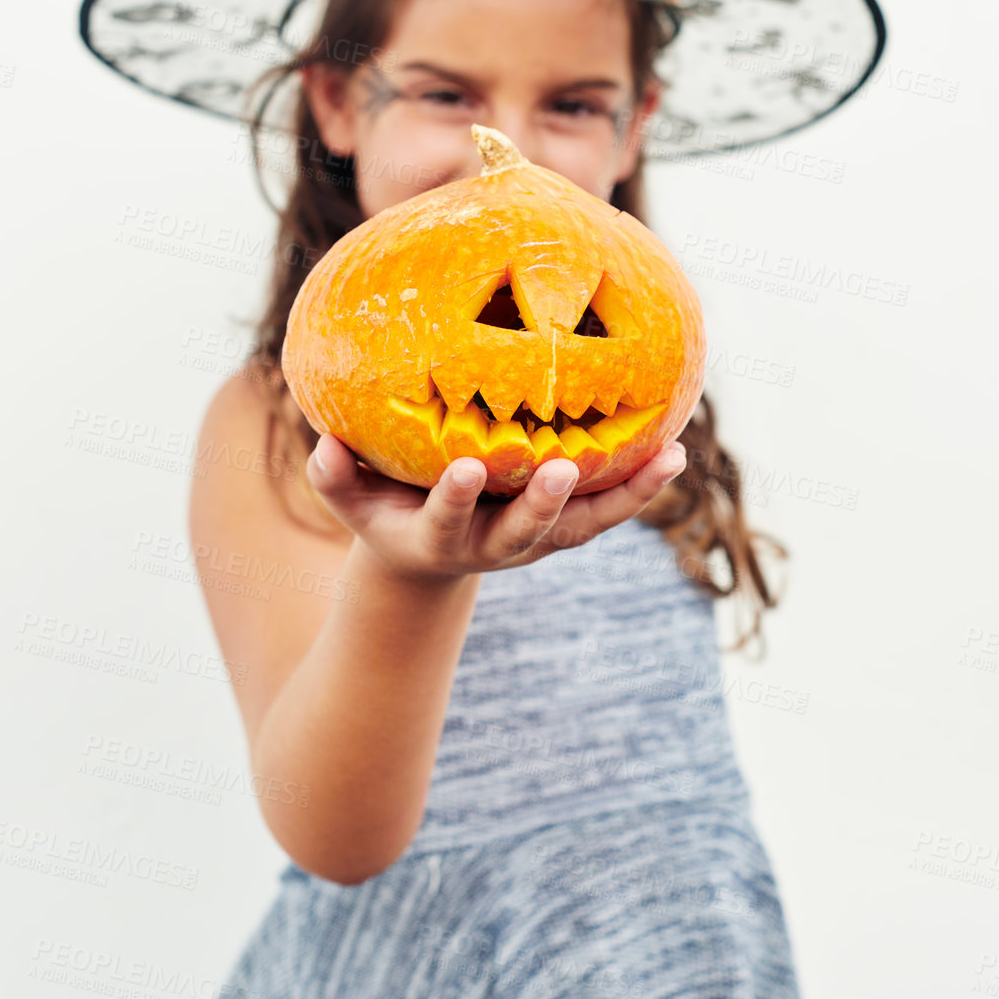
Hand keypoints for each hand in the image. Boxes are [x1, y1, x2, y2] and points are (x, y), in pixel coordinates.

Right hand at [304, 435, 686, 582]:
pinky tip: (676, 453)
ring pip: (582, 524)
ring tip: (668, 460)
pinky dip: (640, 486)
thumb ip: (335, 477)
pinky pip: (608, 508)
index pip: (447, 520)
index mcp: (440, 537)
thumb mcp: (351, 500)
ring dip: (624, 496)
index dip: (456, 500)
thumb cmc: (384, 511)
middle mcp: (494, 544)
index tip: (465, 472)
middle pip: (525, 532)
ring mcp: (535, 538)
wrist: (427, 554)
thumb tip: (322, 443)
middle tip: (561, 470)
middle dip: (543, 504)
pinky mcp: (565, 527)